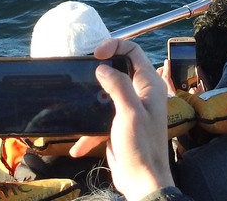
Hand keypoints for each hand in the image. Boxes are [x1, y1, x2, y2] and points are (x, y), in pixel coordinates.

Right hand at [70, 38, 174, 200]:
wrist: (142, 182)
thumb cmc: (142, 147)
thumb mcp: (129, 113)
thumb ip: (118, 86)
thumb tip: (103, 67)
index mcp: (149, 85)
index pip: (133, 51)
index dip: (114, 46)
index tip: (95, 54)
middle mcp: (141, 93)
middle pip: (118, 69)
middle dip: (99, 71)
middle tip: (82, 74)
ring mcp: (130, 108)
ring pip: (106, 93)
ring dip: (91, 101)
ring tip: (76, 103)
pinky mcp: (119, 124)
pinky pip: (101, 118)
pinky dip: (89, 130)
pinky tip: (77, 147)